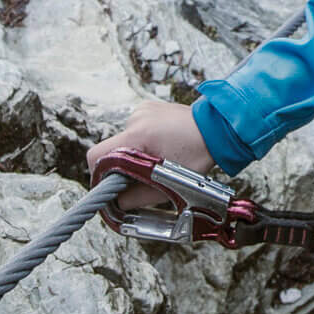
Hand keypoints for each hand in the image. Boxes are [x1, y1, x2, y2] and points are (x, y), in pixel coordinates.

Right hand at [89, 99, 214, 212]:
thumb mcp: (167, 184)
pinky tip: (163, 144)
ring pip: (124, 142)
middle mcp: (135, 119)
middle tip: (143, 175)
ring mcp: (141, 111)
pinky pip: (135, 131)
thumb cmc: (198, 154)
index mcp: (137, 136)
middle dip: (122, 167)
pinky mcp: (148, 108)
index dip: (99, 174)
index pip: (96, 155)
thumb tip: (115, 204)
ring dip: (135, 154)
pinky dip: (144, 141)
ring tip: (160, 157)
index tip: (112, 185)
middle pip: (110, 150)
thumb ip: (135, 197)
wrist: (218, 128)